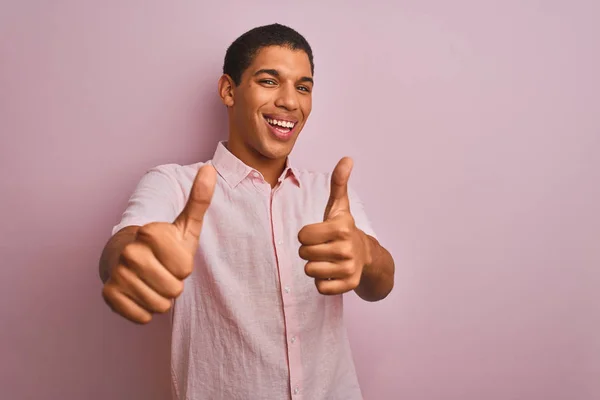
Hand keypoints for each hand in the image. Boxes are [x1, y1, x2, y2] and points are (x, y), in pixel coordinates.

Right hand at [102, 164, 216, 323]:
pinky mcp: (109, 295)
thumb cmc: (162, 243)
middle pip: (174, 290)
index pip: (185, 269)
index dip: (182, 266)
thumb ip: (199, 199)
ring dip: (160, 298)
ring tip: (151, 280)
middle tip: (161, 270)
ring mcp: (117, 274)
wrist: (122, 256)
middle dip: (173, 284)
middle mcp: (131, 252)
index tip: (171, 255)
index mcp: (151, 232)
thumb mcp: (184, 223)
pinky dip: (145, 310)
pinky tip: (138, 292)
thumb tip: (211, 169)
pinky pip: (143, 317)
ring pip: (159, 305)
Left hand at [298, 157, 371, 294]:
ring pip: (309, 271)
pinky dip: (322, 282)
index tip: (319, 233)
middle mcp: (346, 248)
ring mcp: (348, 268)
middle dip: (309, 250)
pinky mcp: (348, 285)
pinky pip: (320, 287)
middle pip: (304, 253)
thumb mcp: (339, 206)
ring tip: (327, 259)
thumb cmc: (344, 229)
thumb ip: (338, 182)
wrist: (366, 255)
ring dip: (315, 266)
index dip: (307, 234)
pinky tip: (332, 272)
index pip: (302, 235)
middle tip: (323, 247)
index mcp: (340, 228)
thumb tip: (347, 159)